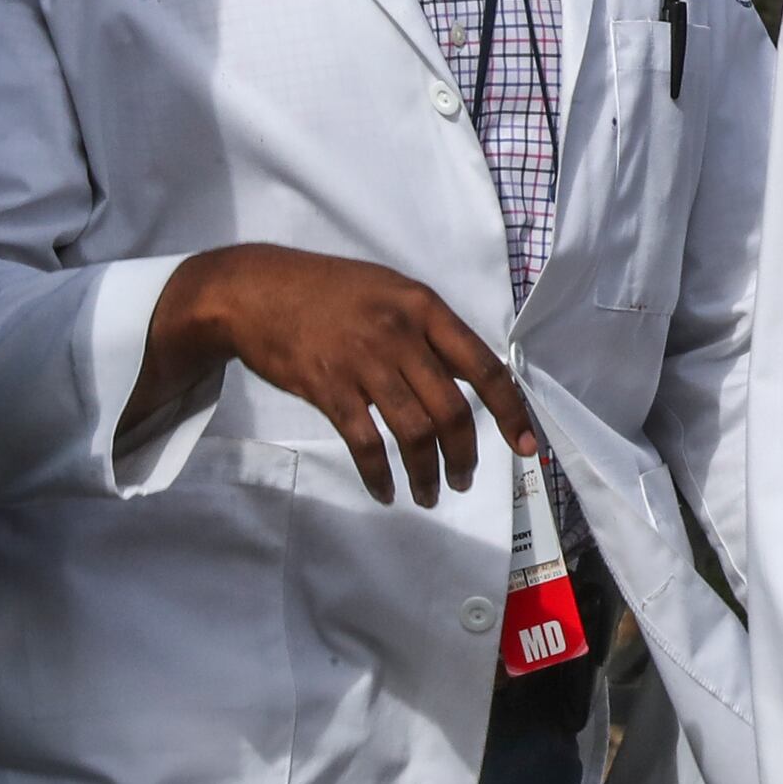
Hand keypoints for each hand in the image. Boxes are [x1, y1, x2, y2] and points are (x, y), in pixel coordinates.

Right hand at [128, 243, 536, 504]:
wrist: (256, 289)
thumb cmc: (330, 290)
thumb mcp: (391, 291)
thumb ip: (431, 331)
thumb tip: (471, 375)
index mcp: (424, 308)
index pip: (485, 366)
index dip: (511, 411)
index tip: (526, 446)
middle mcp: (400, 334)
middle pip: (452, 409)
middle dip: (465, 455)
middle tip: (464, 480)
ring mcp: (363, 362)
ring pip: (413, 432)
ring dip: (427, 472)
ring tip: (430, 493)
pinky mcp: (327, 387)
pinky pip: (364, 442)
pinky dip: (379, 474)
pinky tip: (385, 490)